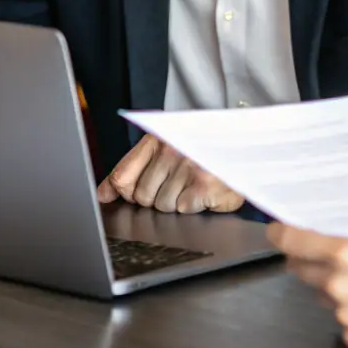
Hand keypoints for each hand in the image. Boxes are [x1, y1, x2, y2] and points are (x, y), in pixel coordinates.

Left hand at [96, 134, 243, 213]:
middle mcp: (171, 150)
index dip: (124, 191)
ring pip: (162, 205)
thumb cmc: (201, 150)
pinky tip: (202, 193)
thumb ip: (131, 170)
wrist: (244, 146)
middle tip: (175, 185)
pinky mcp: (204, 184)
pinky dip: (193, 206)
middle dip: (155, 197)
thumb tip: (103, 194)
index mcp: (157, 138)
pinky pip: (183, 208)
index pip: (122, 175)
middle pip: (140, 196)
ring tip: (190, 187)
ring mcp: (188, 166)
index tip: (130, 194)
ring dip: (175, 202)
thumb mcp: (165, 149)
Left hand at [268, 225, 347, 347]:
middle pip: (299, 268)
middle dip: (307, 261)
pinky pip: (340, 322)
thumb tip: (322, 231)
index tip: (278, 230)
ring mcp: (341, 315)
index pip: (289, 239)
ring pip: (321, 296)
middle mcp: (336, 284)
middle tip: (331, 257)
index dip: (280, 233)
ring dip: (332, 288)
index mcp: (344, 253)